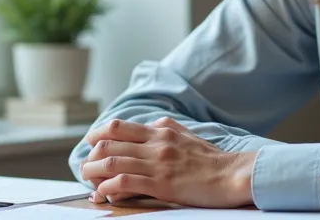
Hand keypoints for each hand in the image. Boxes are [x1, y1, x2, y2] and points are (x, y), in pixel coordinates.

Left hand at [79, 116, 256, 207]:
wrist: (233, 175)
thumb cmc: (213, 160)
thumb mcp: (188, 135)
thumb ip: (167, 129)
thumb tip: (151, 125)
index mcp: (160, 131)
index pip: (118, 127)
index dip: (97, 135)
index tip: (90, 144)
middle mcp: (155, 144)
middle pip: (109, 143)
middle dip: (91, 156)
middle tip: (85, 167)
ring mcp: (157, 163)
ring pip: (112, 162)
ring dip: (93, 172)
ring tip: (89, 182)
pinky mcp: (161, 184)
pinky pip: (124, 183)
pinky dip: (107, 189)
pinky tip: (103, 195)